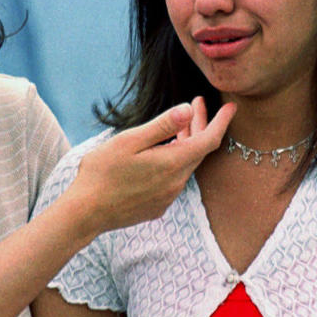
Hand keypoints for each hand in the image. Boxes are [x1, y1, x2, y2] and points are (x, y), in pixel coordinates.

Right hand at [70, 98, 234, 234]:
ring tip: (181, 124)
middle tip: (198, 103)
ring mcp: (167, 197)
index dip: (221, 122)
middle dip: (201, 126)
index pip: (209, 140)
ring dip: (187, 143)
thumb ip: (162, 126)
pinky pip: (174, 179)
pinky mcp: (157, 206)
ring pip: (186, 164)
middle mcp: (176, 183)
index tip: (231, 107)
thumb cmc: (102, 172)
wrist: (85, 213)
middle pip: (198, 151)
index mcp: (172, 163)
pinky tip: (163, 152)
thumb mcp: (130, 141)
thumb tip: (189, 109)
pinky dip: (175, 160)